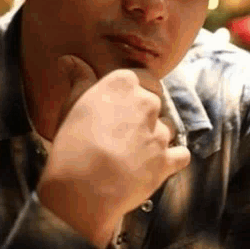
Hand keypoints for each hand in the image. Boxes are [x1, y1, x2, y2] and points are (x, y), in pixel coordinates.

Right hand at [37, 55, 190, 248]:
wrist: (83, 188)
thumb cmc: (72, 142)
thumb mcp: (71, 105)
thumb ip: (78, 79)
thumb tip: (69, 59)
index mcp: (124, 83)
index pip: (140, 77)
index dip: (130, 92)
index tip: (117, 105)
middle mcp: (147, 102)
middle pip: (154, 101)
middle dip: (142, 113)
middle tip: (121, 131)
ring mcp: (160, 132)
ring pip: (166, 127)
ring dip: (155, 136)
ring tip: (132, 151)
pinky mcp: (168, 160)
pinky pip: (180, 154)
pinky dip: (170, 158)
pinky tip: (153, 165)